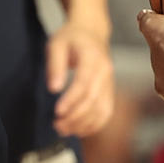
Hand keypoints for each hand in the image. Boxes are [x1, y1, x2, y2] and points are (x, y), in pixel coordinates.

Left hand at [47, 23, 115, 137]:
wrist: (91, 32)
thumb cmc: (71, 38)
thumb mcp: (56, 44)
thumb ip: (55, 65)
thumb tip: (54, 89)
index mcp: (92, 57)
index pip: (84, 83)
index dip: (71, 100)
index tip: (57, 112)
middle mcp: (105, 71)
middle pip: (93, 99)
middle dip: (75, 116)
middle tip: (56, 125)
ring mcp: (110, 82)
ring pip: (101, 109)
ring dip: (83, 124)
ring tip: (63, 129)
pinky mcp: (109, 91)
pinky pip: (106, 112)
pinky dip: (94, 125)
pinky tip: (78, 129)